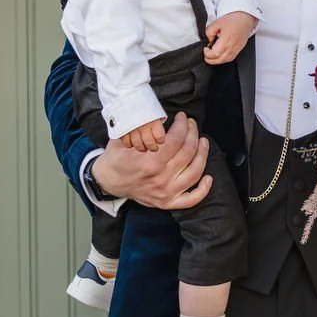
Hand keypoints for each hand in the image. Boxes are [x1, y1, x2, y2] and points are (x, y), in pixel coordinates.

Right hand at [90, 112, 212, 209]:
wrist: (107, 182)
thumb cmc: (115, 158)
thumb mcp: (121, 139)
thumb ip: (138, 128)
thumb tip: (155, 114)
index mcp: (148, 163)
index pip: (175, 140)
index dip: (183, 125)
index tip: (182, 117)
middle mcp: (160, 179)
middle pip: (187, 153)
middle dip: (193, 133)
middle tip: (191, 124)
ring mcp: (165, 193)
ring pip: (194, 172)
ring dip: (203, 154)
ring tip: (203, 141)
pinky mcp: (167, 202)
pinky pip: (191, 199)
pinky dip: (203, 190)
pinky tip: (209, 177)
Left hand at [204, 11, 256, 64]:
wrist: (245, 18)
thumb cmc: (234, 19)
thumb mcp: (217, 23)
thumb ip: (209, 32)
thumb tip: (208, 39)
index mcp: (226, 41)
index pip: (215, 54)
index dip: (207, 54)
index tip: (205, 49)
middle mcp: (232, 47)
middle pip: (219, 60)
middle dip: (210, 60)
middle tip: (206, 55)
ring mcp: (236, 49)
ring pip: (225, 61)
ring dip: (217, 61)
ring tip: (212, 56)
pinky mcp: (239, 49)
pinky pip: (231, 58)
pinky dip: (224, 59)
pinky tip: (221, 55)